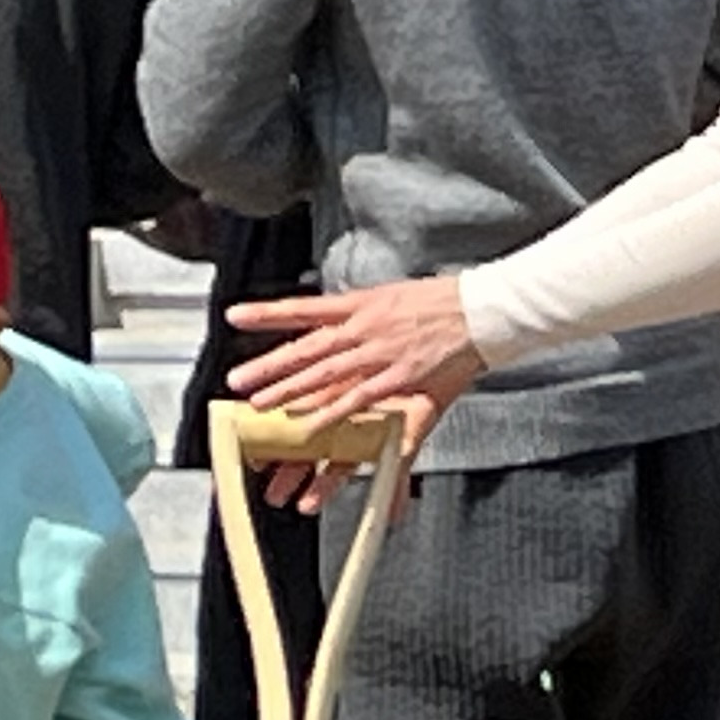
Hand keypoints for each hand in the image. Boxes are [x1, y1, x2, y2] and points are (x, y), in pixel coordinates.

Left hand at [224, 276, 484, 492]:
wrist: (484, 310)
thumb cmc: (445, 304)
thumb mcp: (396, 296)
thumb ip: (363, 311)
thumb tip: (337, 315)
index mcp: (361, 304)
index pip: (304, 308)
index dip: (268, 312)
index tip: (235, 316)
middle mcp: (365, 328)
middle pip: (307, 349)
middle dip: (270, 366)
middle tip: (238, 381)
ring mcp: (380, 354)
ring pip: (325, 376)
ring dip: (290, 391)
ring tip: (260, 405)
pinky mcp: (400, 377)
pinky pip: (358, 398)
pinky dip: (332, 412)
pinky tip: (308, 423)